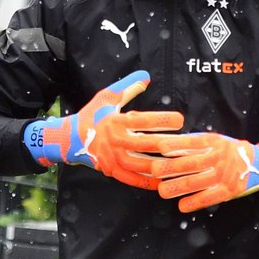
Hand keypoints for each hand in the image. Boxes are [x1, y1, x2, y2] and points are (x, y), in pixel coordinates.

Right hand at [24, 70, 184, 189]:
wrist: (70, 138)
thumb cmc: (92, 114)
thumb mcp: (107, 96)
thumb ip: (128, 86)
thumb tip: (147, 76)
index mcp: (115, 121)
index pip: (142, 121)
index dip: (161, 120)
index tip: (180, 120)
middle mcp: (114, 141)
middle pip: (145, 145)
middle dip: (168, 145)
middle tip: (188, 145)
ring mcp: (112, 158)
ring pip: (141, 165)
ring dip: (162, 166)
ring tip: (180, 164)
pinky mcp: (111, 171)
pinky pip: (132, 179)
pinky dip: (147, 182)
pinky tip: (162, 181)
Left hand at [149, 133, 258, 211]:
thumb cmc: (230, 151)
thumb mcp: (216, 140)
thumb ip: (195, 143)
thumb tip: (166, 145)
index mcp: (215, 142)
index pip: (193, 142)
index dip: (177, 145)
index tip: (161, 148)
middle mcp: (219, 157)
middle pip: (192, 163)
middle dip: (171, 167)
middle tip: (154, 171)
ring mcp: (224, 175)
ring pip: (197, 181)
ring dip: (177, 187)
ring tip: (162, 191)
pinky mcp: (229, 191)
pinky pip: (209, 197)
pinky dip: (194, 202)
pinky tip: (181, 206)